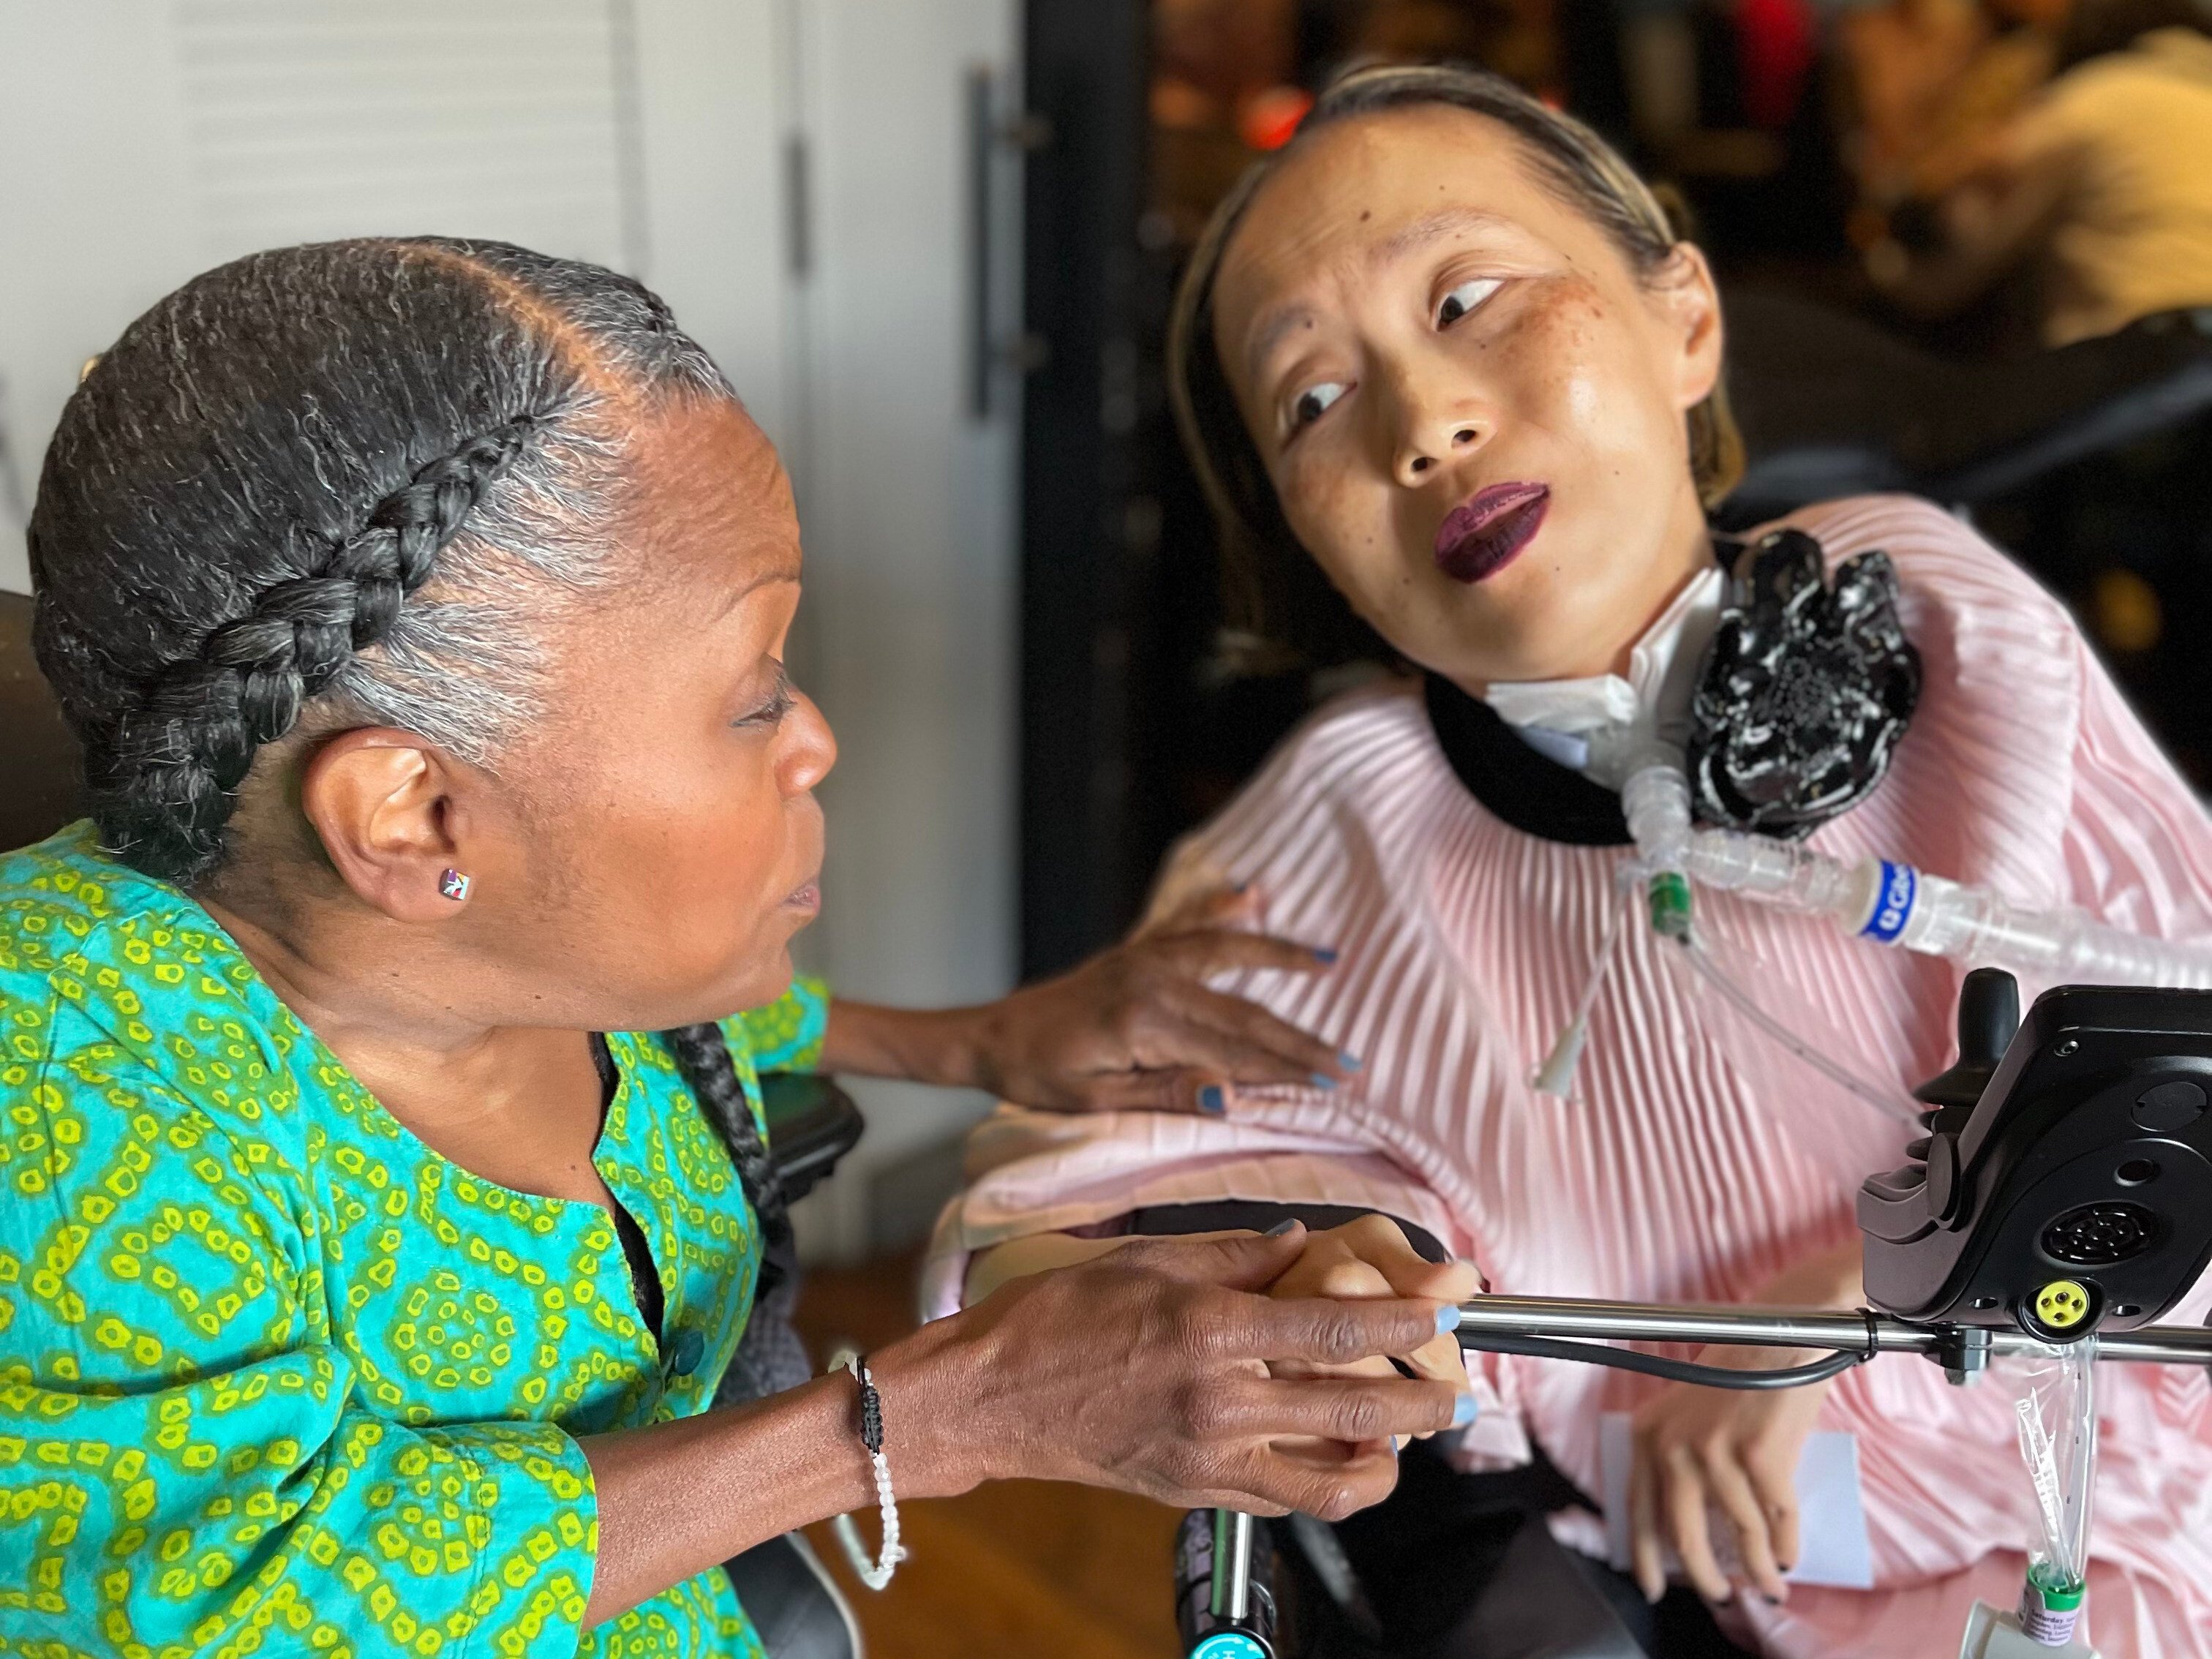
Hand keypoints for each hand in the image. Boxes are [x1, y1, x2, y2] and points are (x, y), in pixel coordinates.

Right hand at [878, 1224, 1468, 1518]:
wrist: (988, 1397)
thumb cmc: (1054, 1319)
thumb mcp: (1143, 1261)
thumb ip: (1233, 1255)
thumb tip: (1301, 1243)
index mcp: (1209, 1329)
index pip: (1334, 1330)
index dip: (1404, 1321)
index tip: (1446, 1310)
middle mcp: (1219, 1400)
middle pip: (1355, 1406)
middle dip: (1424, 1399)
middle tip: (1459, 1388)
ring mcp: (1208, 1455)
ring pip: (1331, 1476)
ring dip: (1387, 1459)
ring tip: (1412, 1437)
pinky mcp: (1194, 1491)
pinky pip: (1285, 1499)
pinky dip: (1328, 1482)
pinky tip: (1347, 1458)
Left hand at [969, 883, 1350, 1113]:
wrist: (992, 1035)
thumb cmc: (1038, 1076)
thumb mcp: (1094, 1101)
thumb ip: (1165, 1093)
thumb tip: (1230, 1097)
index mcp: (1142, 1022)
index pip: (1230, 1052)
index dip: (1284, 1071)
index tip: (1332, 1083)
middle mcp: (1150, 979)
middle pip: (1242, 1011)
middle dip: (1298, 1037)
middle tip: (1349, 1058)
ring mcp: (1144, 957)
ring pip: (1227, 952)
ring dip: (1280, 955)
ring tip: (1329, 958)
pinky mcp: (1136, 949)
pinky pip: (1187, 922)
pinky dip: (1219, 906)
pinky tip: (1250, 893)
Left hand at [1624, 1242, 1860, 1604]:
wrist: (1785, 1331)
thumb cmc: (1744, 1373)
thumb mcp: (1694, 1413)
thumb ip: (1685, 1460)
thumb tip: (1693, 1528)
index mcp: (1650, 1434)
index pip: (1636, 1509)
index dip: (1643, 1556)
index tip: (1651, 1586)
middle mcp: (1673, 1445)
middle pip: (1682, 1535)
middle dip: (1703, 1576)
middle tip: (1722, 1595)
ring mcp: (1715, 1451)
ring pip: (1738, 1535)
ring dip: (1758, 1568)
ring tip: (1770, 1583)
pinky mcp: (1759, 1457)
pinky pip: (1775, 1521)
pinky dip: (1786, 1546)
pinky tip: (1789, 1557)